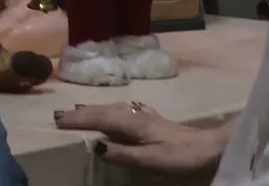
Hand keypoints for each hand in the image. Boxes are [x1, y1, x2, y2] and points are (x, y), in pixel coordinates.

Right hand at [54, 102, 223, 175]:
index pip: (99, 119)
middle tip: (60, 114)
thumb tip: (96, 145)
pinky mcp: (155, 122)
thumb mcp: (150, 160)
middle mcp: (137, 116)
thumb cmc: (181, 156)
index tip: (57, 120)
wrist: (212, 149)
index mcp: (133, 124)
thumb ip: (123, 153)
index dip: (78, 120)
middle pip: (105, 110)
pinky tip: (119, 109)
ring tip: (80, 111)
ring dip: (95, 109)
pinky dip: (114, 110)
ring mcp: (147, 118)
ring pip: (115, 109)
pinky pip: (127, 112)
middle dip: (82, 112)